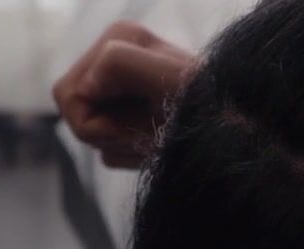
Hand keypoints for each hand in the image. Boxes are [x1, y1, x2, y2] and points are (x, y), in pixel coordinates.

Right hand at [53, 21, 194, 168]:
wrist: (234, 136)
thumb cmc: (208, 108)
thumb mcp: (171, 80)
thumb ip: (123, 65)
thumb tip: (85, 84)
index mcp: (118, 39)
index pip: (69, 96)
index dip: (98, 124)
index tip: (141, 124)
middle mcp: (114, 59)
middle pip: (72, 113)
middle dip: (106, 133)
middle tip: (145, 133)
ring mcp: (118, 90)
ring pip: (88, 133)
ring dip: (120, 144)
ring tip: (154, 137)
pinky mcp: (126, 118)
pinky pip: (106, 148)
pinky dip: (129, 153)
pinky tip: (156, 144)